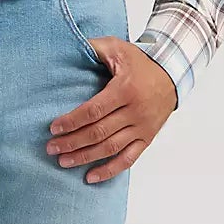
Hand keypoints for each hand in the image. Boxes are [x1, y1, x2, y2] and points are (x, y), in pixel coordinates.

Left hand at [45, 39, 176, 181]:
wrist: (172, 75)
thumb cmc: (140, 63)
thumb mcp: (118, 48)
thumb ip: (94, 48)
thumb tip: (69, 46)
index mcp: (126, 89)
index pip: (94, 111)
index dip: (72, 121)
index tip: (54, 128)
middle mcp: (136, 111)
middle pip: (99, 132)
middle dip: (72, 142)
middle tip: (51, 148)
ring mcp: (142, 127)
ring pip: (110, 148)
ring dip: (85, 157)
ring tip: (63, 161)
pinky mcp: (147, 138)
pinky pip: (128, 159)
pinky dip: (109, 170)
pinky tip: (90, 177)